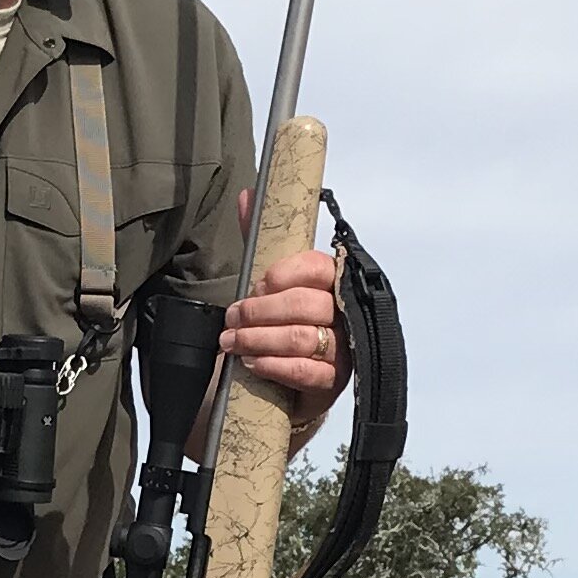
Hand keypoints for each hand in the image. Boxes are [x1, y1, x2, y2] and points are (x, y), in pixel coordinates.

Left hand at [221, 245, 349, 439]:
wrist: (292, 380)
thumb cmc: (284, 323)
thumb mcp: (272, 282)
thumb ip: (260, 240)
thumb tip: (246, 196)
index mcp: (334, 281)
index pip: (316, 268)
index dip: (281, 276)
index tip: (255, 286)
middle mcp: (345, 313)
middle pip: (304, 304)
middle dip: (259, 311)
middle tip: (232, 319)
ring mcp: (343, 349)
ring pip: (302, 337)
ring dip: (258, 339)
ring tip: (232, 342)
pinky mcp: (334, 381)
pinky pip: (305, 371)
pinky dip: (274, 365)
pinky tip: (253, 363)